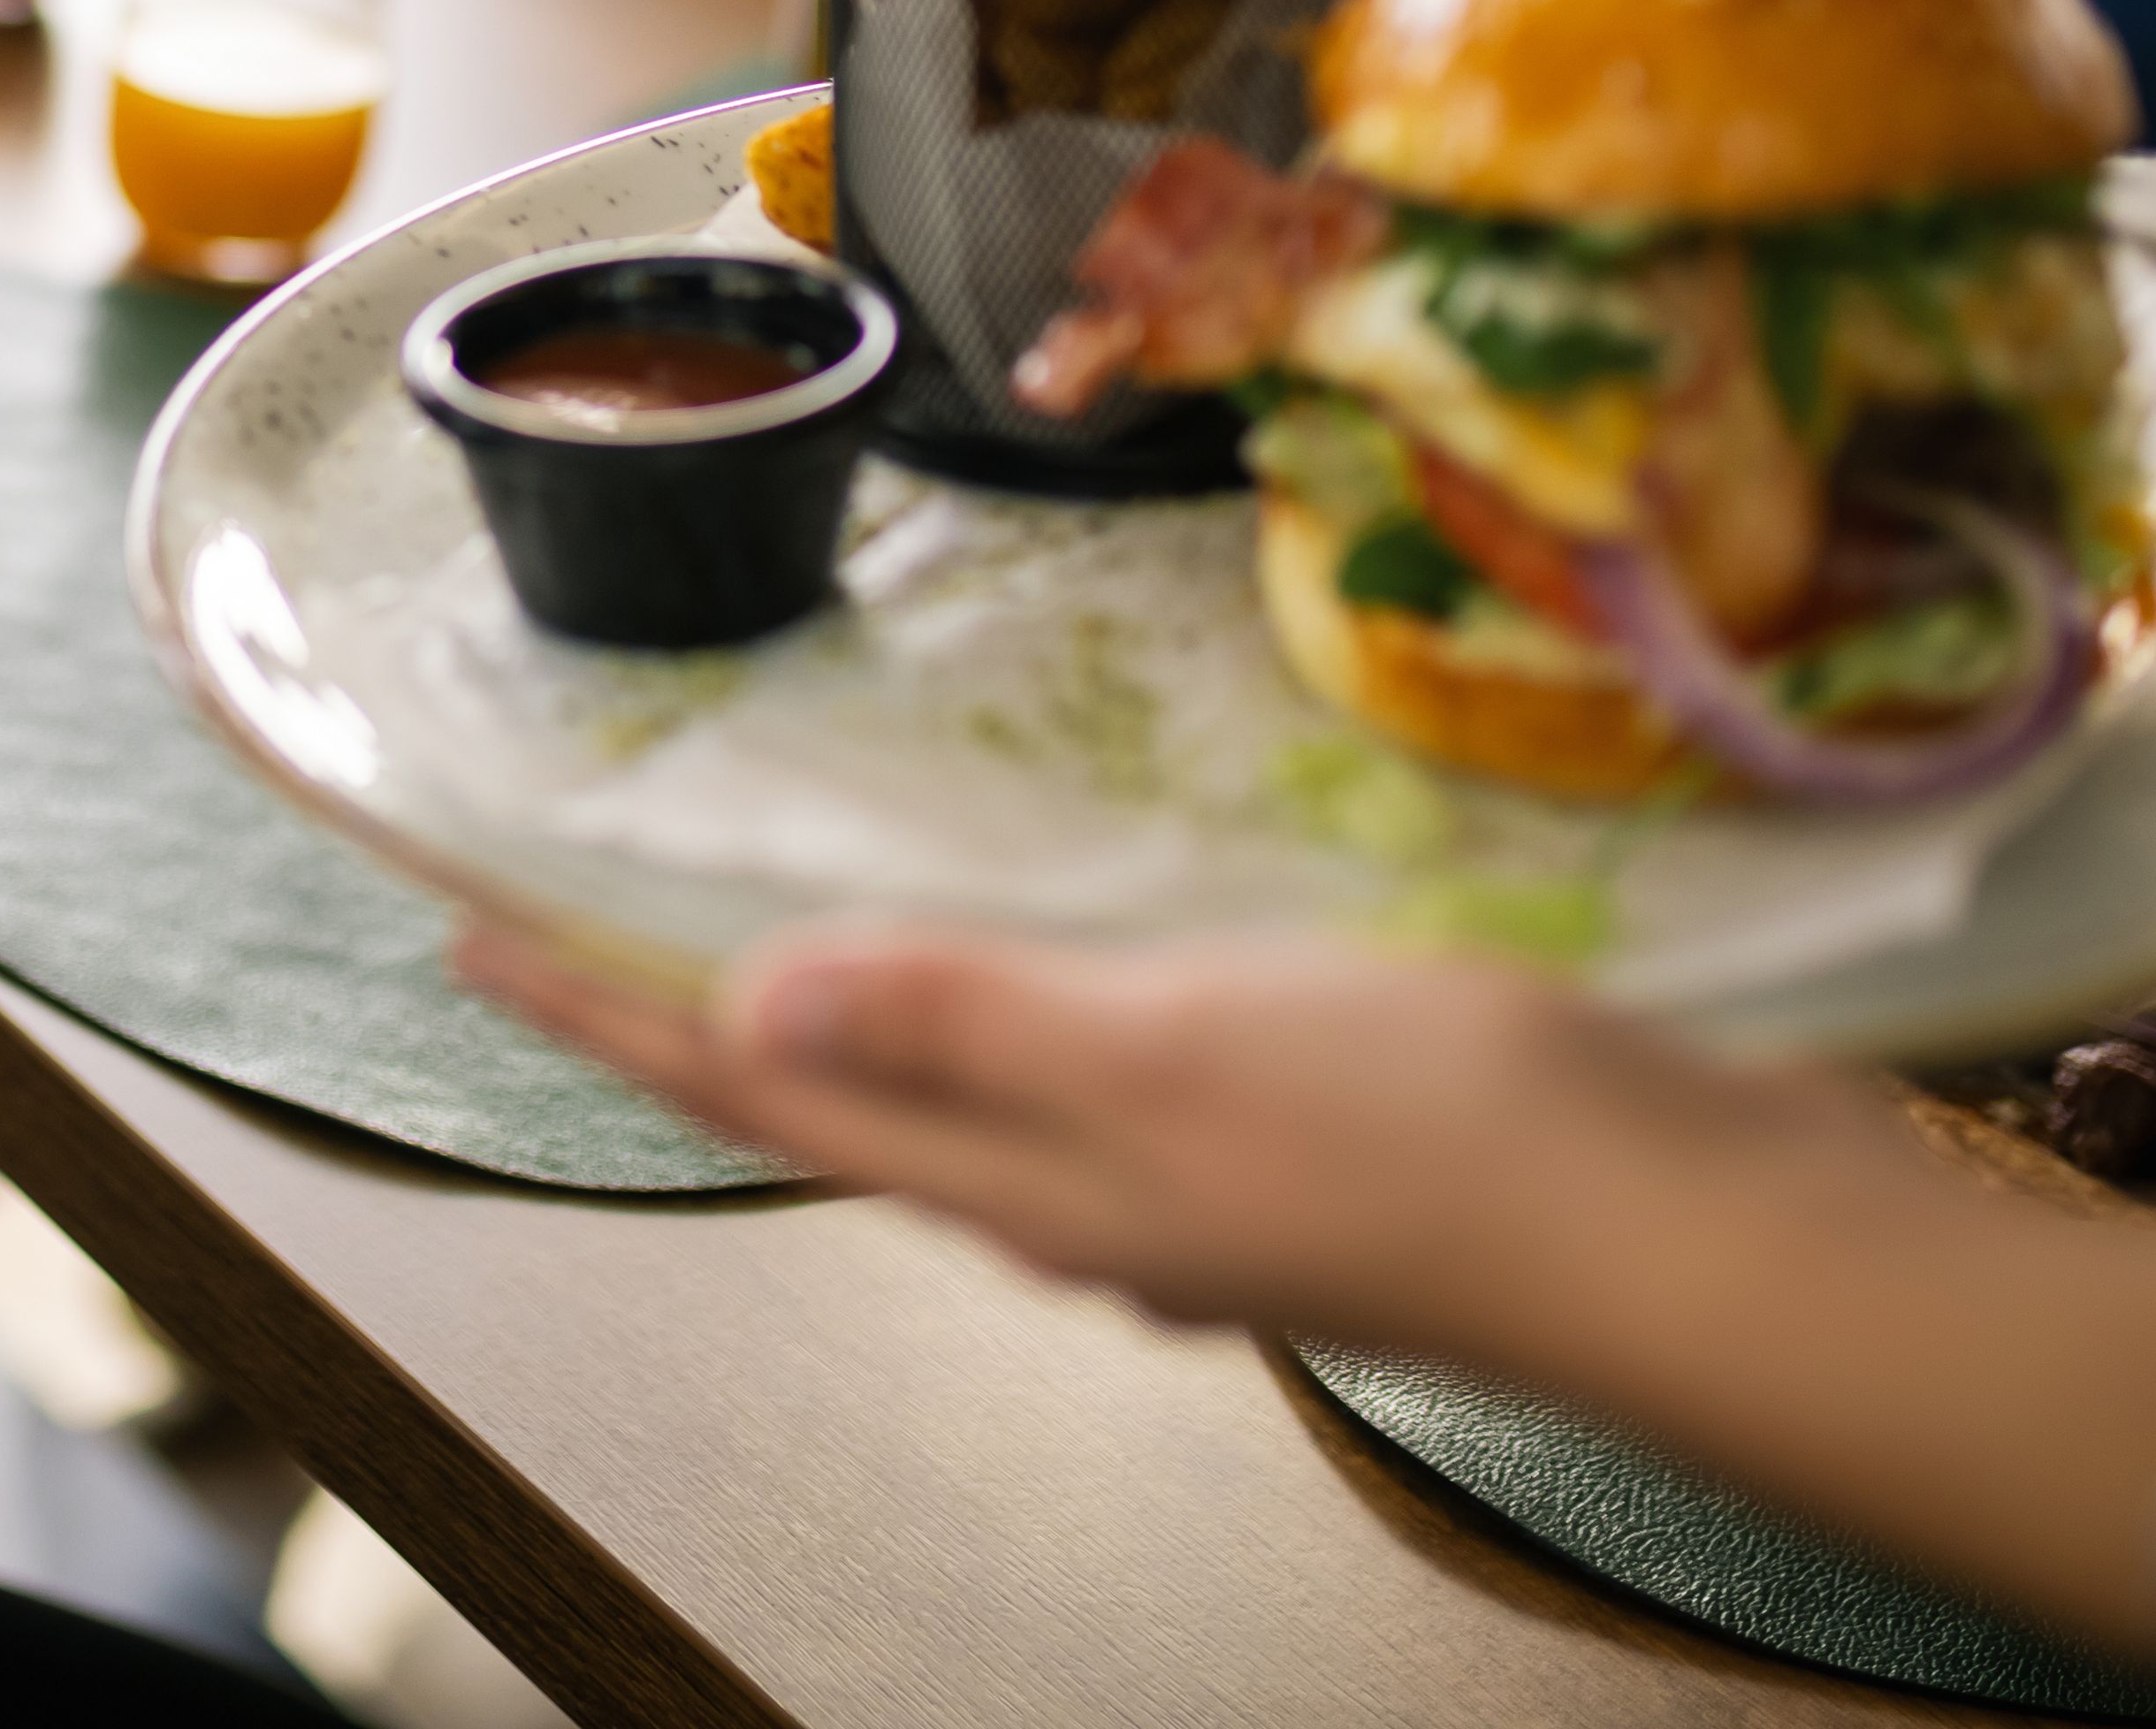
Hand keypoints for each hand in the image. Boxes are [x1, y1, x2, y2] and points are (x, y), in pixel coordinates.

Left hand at [464, 917, 1898, 1364]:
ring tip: (759, 916)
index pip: (756, 1086)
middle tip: (573, 915)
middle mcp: (1081, 1199)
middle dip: (691, 1005)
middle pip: (833, 1095)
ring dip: (839, 1001)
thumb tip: (752, 1012)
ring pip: (955, 1085)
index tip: (465, 931)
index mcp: (1027, 1185)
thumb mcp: (1165, 1053)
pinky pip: (1083, 1061)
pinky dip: (998, 995)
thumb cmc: (1437, 1140)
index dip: (603, 1006)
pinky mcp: (1296, 1132)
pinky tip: (1030, 946)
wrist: (1690, 1239)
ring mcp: (1190, 1179)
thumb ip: (964, 1026)